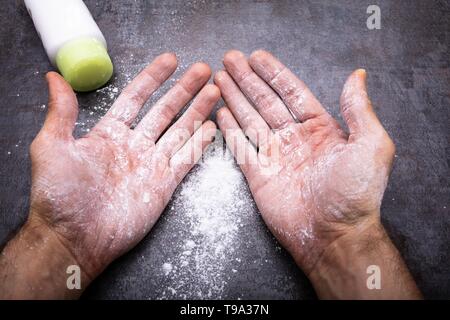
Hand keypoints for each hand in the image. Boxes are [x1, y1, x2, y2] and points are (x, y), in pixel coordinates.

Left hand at [1, 53, 217, 297]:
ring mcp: (151, 165)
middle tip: (203, 70)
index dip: (153, 78)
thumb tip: (54, 76)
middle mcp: (134, 146)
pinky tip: (211, 127)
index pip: (136, 98)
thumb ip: (61, 112)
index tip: (170, 60)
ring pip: (180, 131)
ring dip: (197, 111)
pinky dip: (199, 143)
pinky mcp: (164, 185)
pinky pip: (186, 159)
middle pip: (165, 111)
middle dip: (184, 89)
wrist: (75, 238)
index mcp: (109, 134)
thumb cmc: (60, 196)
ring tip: (213, 91)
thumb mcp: (51, 147)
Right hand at [215, 50, 420, 298]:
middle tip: (229, 60)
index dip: (273, 73)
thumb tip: (357, 75)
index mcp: (320, 128)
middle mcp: (294, 138)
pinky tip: (220, 113)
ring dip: (235, 98)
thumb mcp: (370, 145)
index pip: (291, 92)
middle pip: (265, 101)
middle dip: (247, 80)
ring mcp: (275, 156)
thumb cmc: (354, 193)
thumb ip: (358, 110)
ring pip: (250, 119)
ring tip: (219, 79)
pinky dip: (229, 130)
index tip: (256, 56)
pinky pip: (241, 147)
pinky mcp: (258, 175)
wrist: (334, 235)